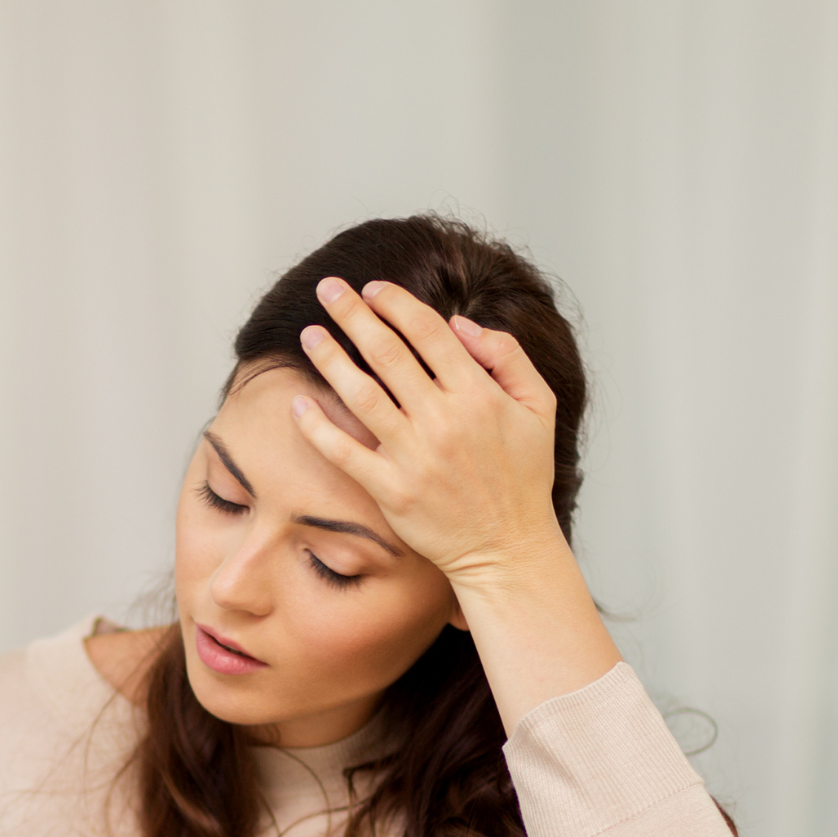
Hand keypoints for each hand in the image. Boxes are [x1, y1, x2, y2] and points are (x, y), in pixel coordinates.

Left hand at [289, 276, 565, 591]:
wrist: (508, 548)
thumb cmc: (523, 476)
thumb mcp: (539, 406)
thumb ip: (507, 356)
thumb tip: (459, 324)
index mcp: (478, 394)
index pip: (428, 331)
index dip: (396, 303)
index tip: (372, 288)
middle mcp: (443, 420)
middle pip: (387, 353)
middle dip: (352, 315)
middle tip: (327, 289)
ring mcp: (414, 456)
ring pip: (361, 395)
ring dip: (330, 359)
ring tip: (308, 335)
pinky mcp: (391, 491)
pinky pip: (344, 452)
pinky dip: (318, 427)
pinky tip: (298, 404)